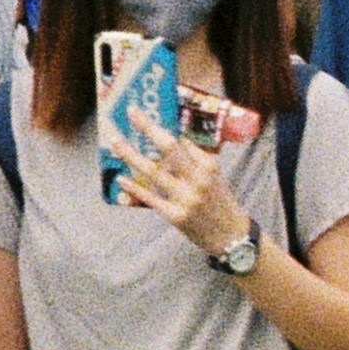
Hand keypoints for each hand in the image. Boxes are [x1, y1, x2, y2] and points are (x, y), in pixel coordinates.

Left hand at [108, 99, 255, 261]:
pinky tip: (120, 177)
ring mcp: (186, 198)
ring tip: (115, 142)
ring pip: (153, 171)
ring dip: (131, 154)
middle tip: (131, 112)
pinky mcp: (176, 216)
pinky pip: (150, 198)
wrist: (232, 237)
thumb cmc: (221, 203)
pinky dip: (134, 187)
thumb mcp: (215, 177)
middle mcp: (198, 179)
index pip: (182, 141)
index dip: (162, 125)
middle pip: (168, 148)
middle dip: (147, 127)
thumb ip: (197, 159)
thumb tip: (178, 140)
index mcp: (209, 166)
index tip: (145, 114)